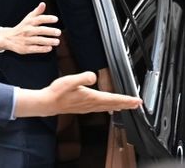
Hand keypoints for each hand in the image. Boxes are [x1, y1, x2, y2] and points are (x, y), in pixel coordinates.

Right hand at [0, 2, 60, 54]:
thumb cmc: (23, 27)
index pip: (39, 19)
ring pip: (39, 40)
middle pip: (40, 30)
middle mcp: (27, 30)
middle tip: (58, 32)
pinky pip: (35, 49)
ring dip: (48, 41)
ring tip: (57, 41)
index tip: (56, 19)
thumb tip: (43, 4)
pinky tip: (50, 48)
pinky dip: (42, 49)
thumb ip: (37, 12)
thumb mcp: (28, 18)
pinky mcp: (25, 49)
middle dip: (50, 31)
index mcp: (29, 22)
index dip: (48, 18)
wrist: (8, 38)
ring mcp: (26, 40)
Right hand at [13, 71, 141, 117]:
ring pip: (108, 107)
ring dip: (118, 106)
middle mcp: (92, 104)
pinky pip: (100, 108)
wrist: (47, 103)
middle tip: (137, 104)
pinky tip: (107, 107)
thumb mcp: (69, 81)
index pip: (113, 99)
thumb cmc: (57, 92)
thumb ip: (82, 78)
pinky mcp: (83, 107)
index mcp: (92, 97)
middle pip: (113, 105)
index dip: (126, 100)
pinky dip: (108, 107)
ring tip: (126, 106)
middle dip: (126, 104)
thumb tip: (93, 76)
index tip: (137, 101)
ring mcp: (88, 107)